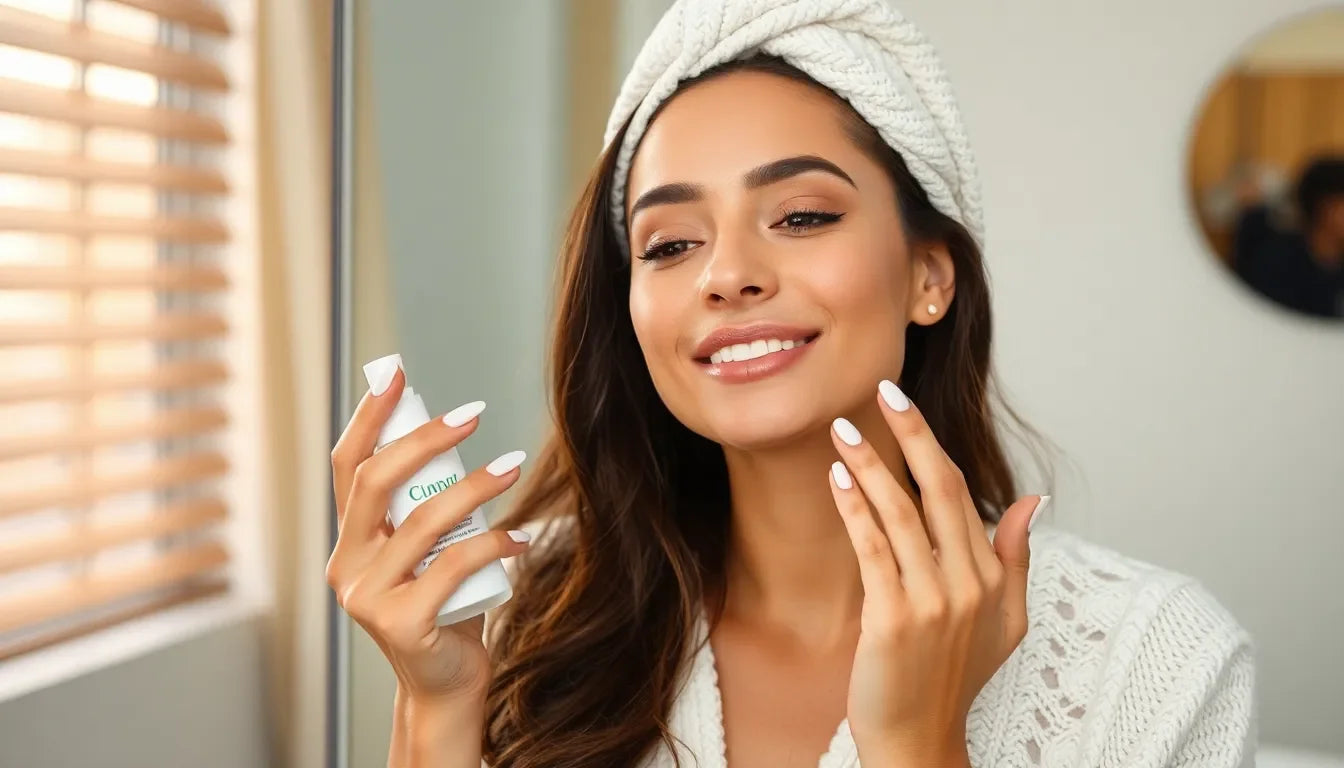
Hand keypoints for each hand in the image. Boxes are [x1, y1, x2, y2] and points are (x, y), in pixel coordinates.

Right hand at [326, 363, 531, 705]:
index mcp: (351, 538)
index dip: (369, 416)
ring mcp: (367, 596)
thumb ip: (427, 506)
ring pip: (421, 522)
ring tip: (514, 466)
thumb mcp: (432, 549)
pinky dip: (492, 544)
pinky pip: (452, 567)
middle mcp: (348, 563)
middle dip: (424, 439)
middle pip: (376, 482)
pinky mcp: (400, 622)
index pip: (348, 465)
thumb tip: (454, 432)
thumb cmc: (446, 606)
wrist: (447, 682)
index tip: (397, 374)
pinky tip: (521, 538)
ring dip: (474, 487)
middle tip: (473, 413)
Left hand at [827, 379, 1043, 766]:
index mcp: (991, 578)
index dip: (930, 443)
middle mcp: (968, 584)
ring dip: (871, 466)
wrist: (918, 738)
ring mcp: (932, 602)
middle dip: (908, 435)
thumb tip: (1033, 500)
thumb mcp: (1006, 620)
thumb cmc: (956, 677)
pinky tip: (837, 480)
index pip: (960, 492)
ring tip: (842, 432)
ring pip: (901, 514)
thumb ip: (1016, 557)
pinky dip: (855, 509)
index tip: (903, 404)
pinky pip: (873, 549)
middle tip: (879, 392)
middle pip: (939, 490)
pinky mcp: (892, 619)